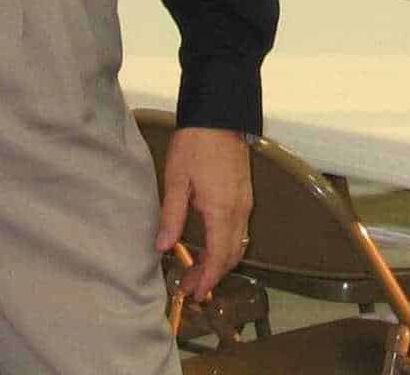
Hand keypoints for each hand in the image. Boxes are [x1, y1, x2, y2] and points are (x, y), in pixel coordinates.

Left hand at [156, 127, 252, 300]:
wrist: (220, 114)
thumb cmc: (195, 145)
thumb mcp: (176, 180)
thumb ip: (172, 216)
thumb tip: (163, 248)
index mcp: (223, 210)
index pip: (219, 256)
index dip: (207, 278)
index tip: (194, 294)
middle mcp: (240, 209)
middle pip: (233, 253)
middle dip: (214, 274)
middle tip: (190, 285)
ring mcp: (246, 200)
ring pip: (239, 241)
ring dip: (221, 260)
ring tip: (198, 268)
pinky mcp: (246, 192)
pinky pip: (241, 228)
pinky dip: (228, 244)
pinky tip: (211, 243)